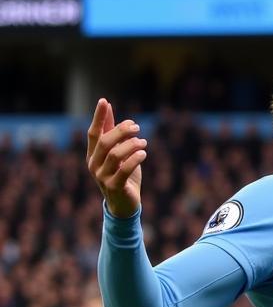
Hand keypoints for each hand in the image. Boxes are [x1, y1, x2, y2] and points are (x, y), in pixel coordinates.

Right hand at [86, 99, 146, 218]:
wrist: (125, 206)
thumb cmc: (123, 176)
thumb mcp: (118, 153)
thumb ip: (112, 133)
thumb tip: (109, 108)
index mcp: (93, 155)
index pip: (93, 132)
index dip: (98, 117)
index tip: (104, 101)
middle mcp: (93, 164)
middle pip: (105, 141)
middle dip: (121, 131)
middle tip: (137, 127)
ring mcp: (102, 177)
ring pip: (115, 154)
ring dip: (131, 145)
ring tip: (143, 142)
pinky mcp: (114, 187)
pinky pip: (124, 170)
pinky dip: (135, 159)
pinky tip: (144, 153)